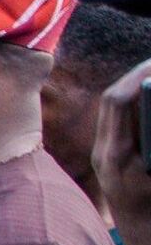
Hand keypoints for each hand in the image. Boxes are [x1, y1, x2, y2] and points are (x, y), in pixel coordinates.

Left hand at [95, 60, 150, 244]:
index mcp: (117, 156)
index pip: (118, 102)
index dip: (139, 76)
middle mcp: (105, 156)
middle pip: (113, 103)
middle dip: (136, 78)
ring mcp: (105, 162)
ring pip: (113, 114)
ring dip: (134, 92)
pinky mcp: (110, 168)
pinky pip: (118, 129)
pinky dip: (134, 112)